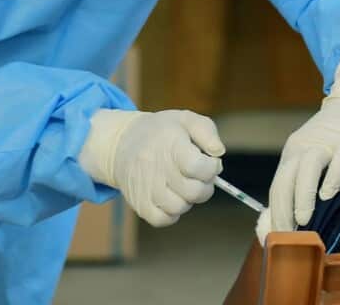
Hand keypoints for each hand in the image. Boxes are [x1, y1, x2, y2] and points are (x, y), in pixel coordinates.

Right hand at [79, 109, 223, 226]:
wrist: (121, 142)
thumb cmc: (161, 132)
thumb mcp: (185, 119)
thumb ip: (207, 132)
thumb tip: (218, 153)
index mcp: (170, 145)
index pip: (198, 167)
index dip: (212, 168)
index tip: (210, 162)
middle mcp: (156, 168)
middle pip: (194, 191)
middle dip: (205, 184)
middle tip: (198, 174)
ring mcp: (146, 188)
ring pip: (180, 207)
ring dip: (188, 199)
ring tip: (183, 184)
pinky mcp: (139, 204)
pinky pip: (163, 220)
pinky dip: (172, 213)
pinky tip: (172, 196)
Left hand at [268, 51, 339, 231]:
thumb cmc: (337, 140)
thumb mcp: (313, 158)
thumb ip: (302, 182)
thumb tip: (289, 219)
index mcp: (293, 154)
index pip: (278, 186)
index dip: (276, 213)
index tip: (278, 238)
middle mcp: (304, 148)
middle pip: (287, 178)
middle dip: (284, 209)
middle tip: (286, 236)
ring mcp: (327, 144)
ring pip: (307, 168)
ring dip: (302, 195)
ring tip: (303, 220)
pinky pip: (338, 161)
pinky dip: (331, 178)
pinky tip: (328, 195)